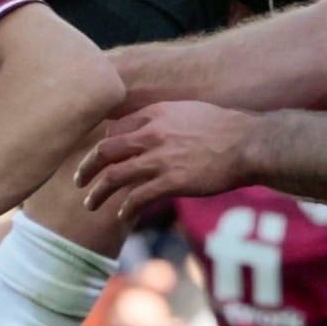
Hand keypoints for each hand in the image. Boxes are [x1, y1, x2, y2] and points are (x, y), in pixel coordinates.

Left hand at [77, 102, 254, 226]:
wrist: (248, 144)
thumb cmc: (225, 128)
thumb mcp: (189, 111)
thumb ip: (165, 119)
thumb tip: (151, 131)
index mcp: (155, 114)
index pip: (115, 129)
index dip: (103, 145)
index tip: (100, 158)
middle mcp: (152, 134)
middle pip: (105, 151)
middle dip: (86, 168)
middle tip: (78, 180)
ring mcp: (160, 159)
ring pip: (114, 177)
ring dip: (97, 193)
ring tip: (90, 203)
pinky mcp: (172, 182)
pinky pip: (137, 197)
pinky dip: (125, 208)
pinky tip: (122, 215)